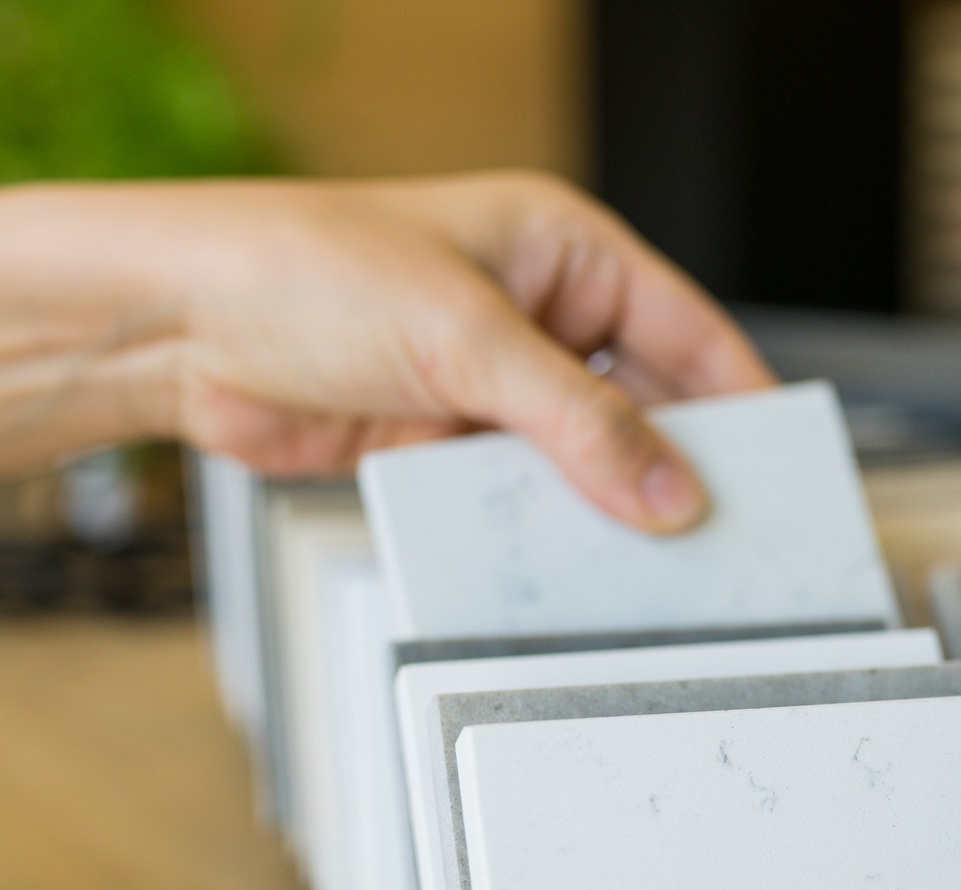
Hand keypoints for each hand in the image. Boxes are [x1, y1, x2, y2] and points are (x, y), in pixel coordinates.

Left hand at [0, 174, 775, 531]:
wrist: (177, 324)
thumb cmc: (304, 269)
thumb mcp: (467, 338)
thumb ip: (580, 421)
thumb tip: (669, 489)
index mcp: (562, 250)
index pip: (687, 330)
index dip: (741, 401)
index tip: (783, 470)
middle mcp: (535, 314)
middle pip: (644, 401)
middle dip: (678, 465)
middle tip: (727, 537)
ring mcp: (489, 382)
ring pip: (582, 459)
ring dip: (607, 506)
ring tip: (657, 567)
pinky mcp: (441, 441)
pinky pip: (517, 496)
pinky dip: (539, 531)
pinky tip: (565, 566)